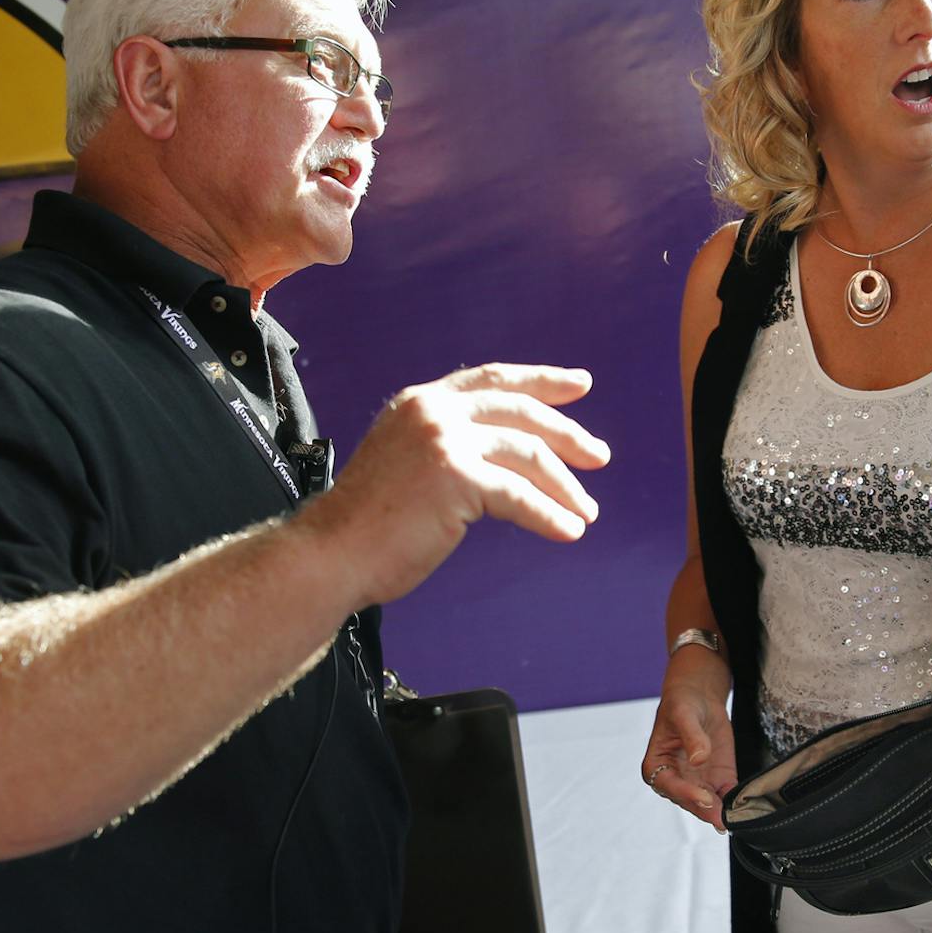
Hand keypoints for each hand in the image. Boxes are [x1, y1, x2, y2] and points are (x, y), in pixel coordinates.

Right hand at [310, 364, 610, 607]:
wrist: (331, 553)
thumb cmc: (368, 524)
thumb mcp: (407, 462)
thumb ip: (448, 447)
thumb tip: (505, 460)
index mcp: (422, 402)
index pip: (493, 379)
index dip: (541, 380)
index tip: (580, 385)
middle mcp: (434, 411)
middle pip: (521, 411)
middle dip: (568, 434)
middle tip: (599, 455)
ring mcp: (445, 440)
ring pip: (528, 454)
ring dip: (564, 486)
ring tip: (586, 511)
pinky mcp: (456, 477)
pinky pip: (520, 496)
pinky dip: (550, 516)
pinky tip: (569, 531)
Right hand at [641, 650, 737, 830]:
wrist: (700, 699)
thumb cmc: (683, 704)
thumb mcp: (685, 714)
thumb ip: (692, 736)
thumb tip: (698, 758)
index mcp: (657, 765)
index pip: (670, 785)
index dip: (687, 794)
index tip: (705, 798)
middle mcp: (675, 779)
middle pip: (689, 800)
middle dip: (705, 810)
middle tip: (721, 817)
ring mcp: (696, 782)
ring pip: (707, 804)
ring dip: (719, 812)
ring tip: (734, 818)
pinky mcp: (717, 780)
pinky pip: (724, 795)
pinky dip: (733, 803)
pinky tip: (742, 809)